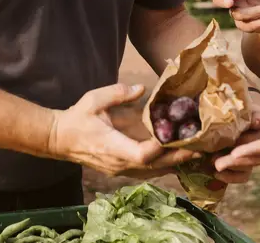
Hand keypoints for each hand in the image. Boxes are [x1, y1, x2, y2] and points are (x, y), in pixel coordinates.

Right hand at [50, 83, 199, 177]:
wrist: (59, 140)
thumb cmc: (77, 118)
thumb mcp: (94, 100)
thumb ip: (119, 93)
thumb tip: (142, 88)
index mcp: (111, 146)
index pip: (140, 155)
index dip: (159, 149)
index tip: (176, 138)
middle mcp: (118, 163)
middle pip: (153, 166)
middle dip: (177, 157)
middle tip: (200, 148)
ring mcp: (119, 170)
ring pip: (152, 172)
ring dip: (173, 163)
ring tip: (195, 153)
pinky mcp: (120, 170)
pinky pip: (146, 171)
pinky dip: (162, 165)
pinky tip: (177, 158)